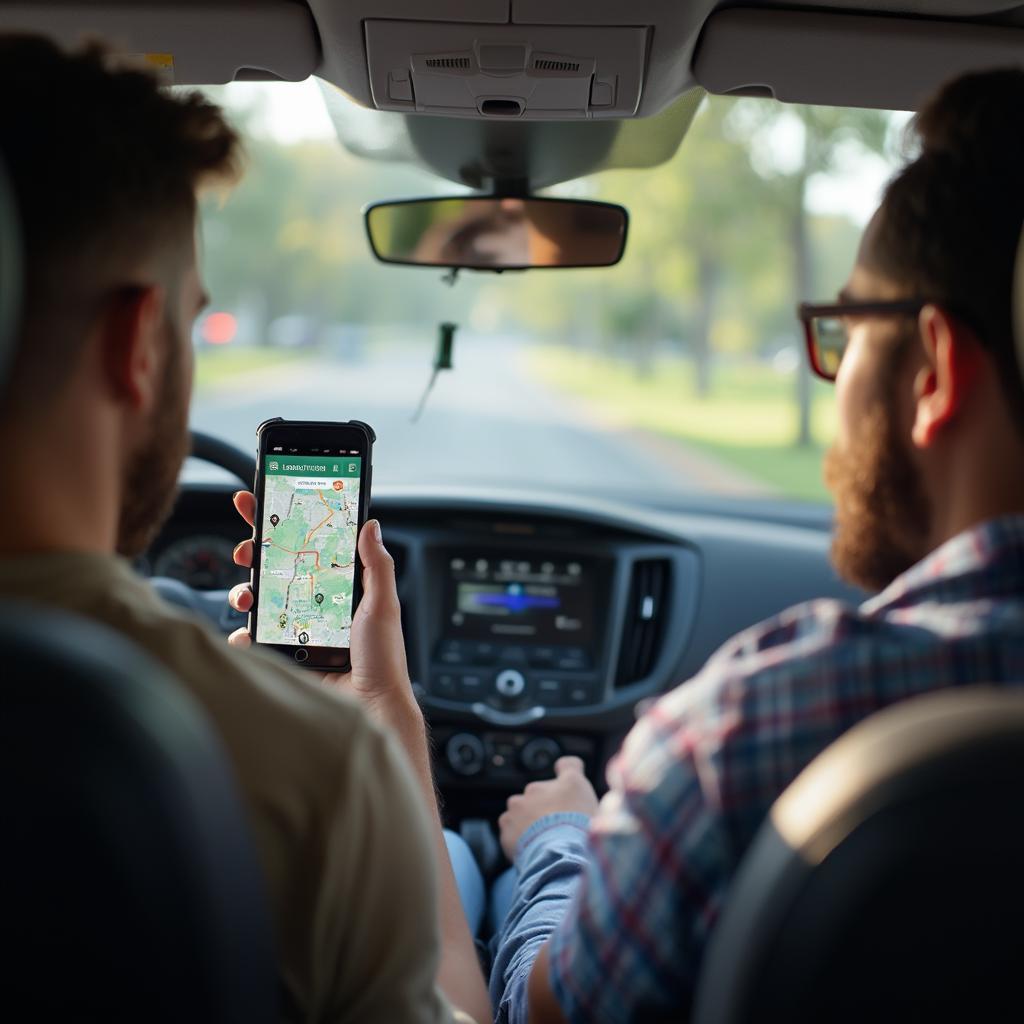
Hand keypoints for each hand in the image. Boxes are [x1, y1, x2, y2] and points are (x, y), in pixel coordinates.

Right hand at [227, 491, 419, 728]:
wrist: (372, 708)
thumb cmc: (384, 660)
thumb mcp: (383, 605)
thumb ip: (376, 565)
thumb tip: (370, 525)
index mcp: (337, 589)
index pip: (307, 548)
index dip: (283, 526)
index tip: (259, 503)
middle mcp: (314, 605)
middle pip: (276, 570)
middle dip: (255, 554)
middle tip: (246, 548)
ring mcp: (296, 630)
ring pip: (259, 601)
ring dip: (245, 592)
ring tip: (246, 595)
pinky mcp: (283, 657)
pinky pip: (254, 640)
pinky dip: (243, 636)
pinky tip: (245, 635)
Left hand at [498, 756, 598, 860]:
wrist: (559, 857)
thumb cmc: (583, 836)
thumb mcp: (602, 817)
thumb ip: (591, 805)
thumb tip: (589, 802)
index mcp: (570, 783)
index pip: (568, 766)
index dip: (567, 773)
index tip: (564, 781)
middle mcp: (544, 786)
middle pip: (541, 794)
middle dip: (545, 809)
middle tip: (555, 831)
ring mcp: (521, 804)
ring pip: (522, 810)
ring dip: (527, 821)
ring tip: (541, 843)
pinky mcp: (506, 822)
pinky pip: (510, 827)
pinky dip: (516, 836)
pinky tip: (529, 850)